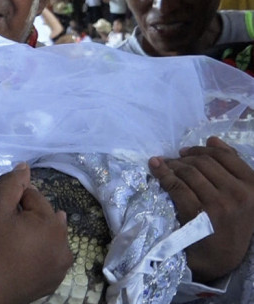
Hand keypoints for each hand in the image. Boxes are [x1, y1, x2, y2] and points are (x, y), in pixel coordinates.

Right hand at [0, 163, 71, 303]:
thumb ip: (12, 185)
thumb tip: (25, 167)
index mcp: (54, 224)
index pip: (33, 197)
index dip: (13, 202)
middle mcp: (65, 245)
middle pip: (43, 217)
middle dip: (26, 218)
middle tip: (3, 231)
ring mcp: (60, 267)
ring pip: (46, 237)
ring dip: (33, 235)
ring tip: (11, 244)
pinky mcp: (53, 282)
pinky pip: (46, 257)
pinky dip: (36, 253)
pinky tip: (19, 258)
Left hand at [149, 136, 253, 282]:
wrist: (219, 260)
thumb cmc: (230, 226)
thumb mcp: (241, 197)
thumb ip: (231, 167)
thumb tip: (213, 139)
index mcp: (253, 187)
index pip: (226, 156)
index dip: (202, 150)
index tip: (186, 151)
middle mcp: (239, 194)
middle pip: (204, 163)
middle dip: (184, 158)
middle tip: (172, 160)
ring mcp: (219, 204)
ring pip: (189, 172)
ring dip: (172, 165)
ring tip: (163, 165)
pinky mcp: (198, 214)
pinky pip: (176, 186)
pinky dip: (163, 174)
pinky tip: (155, 169)